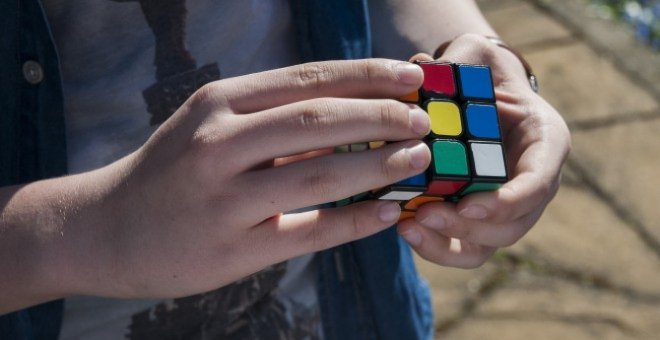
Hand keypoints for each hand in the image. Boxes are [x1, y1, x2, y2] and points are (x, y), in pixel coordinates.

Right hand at [55, 59, 432, 299]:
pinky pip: (310, 231)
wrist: (106, 228)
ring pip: (321, 173)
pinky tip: (388, 212)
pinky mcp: (233, 249)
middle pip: (321, 120)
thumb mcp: (208, 125)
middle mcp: (219, 144)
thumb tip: (349, 115)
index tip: (410, 77)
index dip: (368, 75)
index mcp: (219, 104)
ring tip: (417, 159)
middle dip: (383, 116)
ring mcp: (224, 198)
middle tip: (422, 121)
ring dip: (379, 165)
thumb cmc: (169, 170)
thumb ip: (270, 118)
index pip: (309, 78)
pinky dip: (356, 221)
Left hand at [397, 34, 570, 267]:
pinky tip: (405, 228)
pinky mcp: (478, 219)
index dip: (507, 202)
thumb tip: (419, 74)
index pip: (538, 183)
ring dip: (449, 243)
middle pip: (513, 225)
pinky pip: (463, 247)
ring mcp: (506, 206)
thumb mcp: (475, 56)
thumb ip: (460, 60)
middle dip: (470, 228)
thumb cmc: (479, 72)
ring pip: (488, 245)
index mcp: (546, 142)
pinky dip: (435, 246)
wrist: (475, 95)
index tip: (468, 207)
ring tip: (409, 227)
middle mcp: (533, 182)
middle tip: (427, 215)